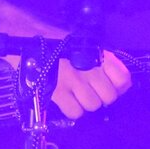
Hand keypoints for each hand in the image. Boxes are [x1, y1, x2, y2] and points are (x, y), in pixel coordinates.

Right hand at [0, 0, 131, 118]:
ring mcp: (74, 80)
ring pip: (93, 105)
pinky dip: (72, 110)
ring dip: (86, 103)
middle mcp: (89, 67)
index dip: (120, 87)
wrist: (26, 36)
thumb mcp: (82, 42)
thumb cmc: (55, 38)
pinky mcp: (57, 91)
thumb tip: (118, 80)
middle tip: (91, 92)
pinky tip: (66, 100)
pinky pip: (75, 112)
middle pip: (109, 97)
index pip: (123, 78)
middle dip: (102, 97)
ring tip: (76, 95)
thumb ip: (100, 58)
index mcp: (97, 53)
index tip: (112, 86)